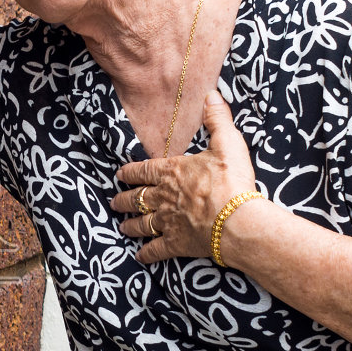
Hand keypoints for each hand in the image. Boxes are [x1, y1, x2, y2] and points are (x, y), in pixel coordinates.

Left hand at [110, 92, 258, 263]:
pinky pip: (156, 250)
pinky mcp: (176, 244)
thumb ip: (217, 120)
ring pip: (141, 224)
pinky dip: (147, 253)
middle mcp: (163, 197)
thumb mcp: (227, 144)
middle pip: (136, 198)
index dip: (130, 172)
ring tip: (122, 226)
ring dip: (130, 225)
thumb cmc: (233, 181)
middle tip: (114, 202)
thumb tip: (211, 94)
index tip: (119, 175)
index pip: (143, 170)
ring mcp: (168, 222)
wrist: (237, 220)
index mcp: (172, 172)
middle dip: (124, 199)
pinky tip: (140, 256)